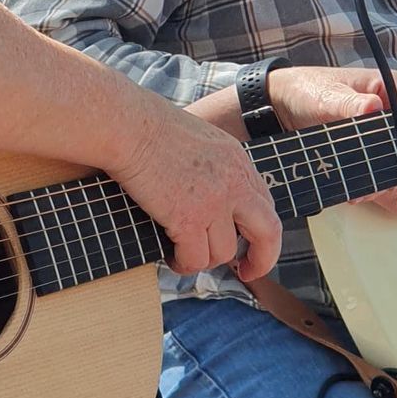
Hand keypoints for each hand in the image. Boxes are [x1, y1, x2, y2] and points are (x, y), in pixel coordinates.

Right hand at [109, 92, 282, 281]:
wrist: (128, 126)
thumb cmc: (148, 127)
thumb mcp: (199, 141)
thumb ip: (214, 167)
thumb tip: (207, 197)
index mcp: (238, 161)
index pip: (264, 205)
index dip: (258, 231)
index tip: (247, 245)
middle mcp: (233, 183)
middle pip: (268, 233)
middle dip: (261, 259)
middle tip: (245, 272)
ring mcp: (213, 202)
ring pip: (223, 253)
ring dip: (204, 260)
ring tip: (183, 254)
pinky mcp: (188, 219)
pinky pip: (195, 259)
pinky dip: (183, 264)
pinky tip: (171, 257)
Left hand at [267, 65, 396, 217]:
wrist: (277, 104)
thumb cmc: (305, 90)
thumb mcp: (327, 95)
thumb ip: (349, 104)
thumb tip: (372, 106)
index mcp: (388, 89)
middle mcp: (388, 112)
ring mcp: (378, 134)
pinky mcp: (364, 151)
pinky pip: (384, 172)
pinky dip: (392, 191)